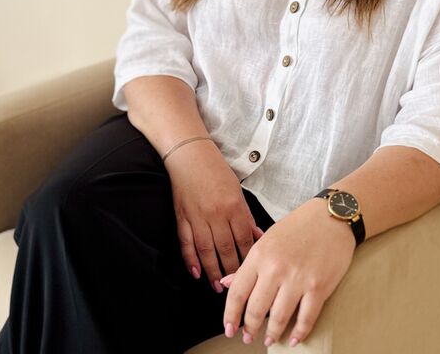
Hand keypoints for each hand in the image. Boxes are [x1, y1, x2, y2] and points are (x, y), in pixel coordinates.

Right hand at [164, 142, 264, 292]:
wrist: (189, 154)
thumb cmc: (216, 170)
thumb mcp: (237, 190)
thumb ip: (246, 215)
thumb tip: (257, 236)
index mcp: (234, 206)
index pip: (244, 240)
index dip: (248, 259)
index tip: (252, 273)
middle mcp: (217, 214)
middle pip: (227, 249)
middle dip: (232, 271)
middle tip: (235, 286)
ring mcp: (197, 217)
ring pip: (207, 251)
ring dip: (213, 271)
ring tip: (217, 286)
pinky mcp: (182, 217)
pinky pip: (186, 243)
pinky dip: (190, 260)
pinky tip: (196, 272)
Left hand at [220, 198, 354, 346]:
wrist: (332, 217)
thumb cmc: (300, 226)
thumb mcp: (268, 239)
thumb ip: (248, 264)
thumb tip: (227, 283)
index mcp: (260, 255)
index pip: (237, 292)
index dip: (231, 315)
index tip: (229, 328)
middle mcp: (276, 268)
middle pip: (255, 309)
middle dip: (249, 329)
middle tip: (248, 337)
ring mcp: (298, 279)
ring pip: (278, 318)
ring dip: (271, 334)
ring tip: (268, 339)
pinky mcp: (319, 287)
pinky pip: (306, 318)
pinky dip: (299, 333)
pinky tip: (294, 338)